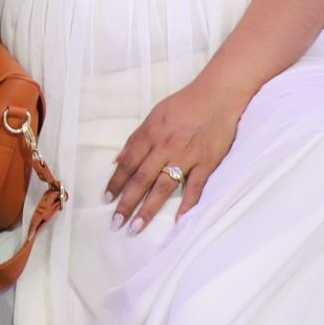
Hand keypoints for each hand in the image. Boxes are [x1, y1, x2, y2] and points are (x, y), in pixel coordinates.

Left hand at [105, 81, 243, 235]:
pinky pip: (195, 188)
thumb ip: (137, 138)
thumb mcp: (154, 115)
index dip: (115, 182)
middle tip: (116, 223)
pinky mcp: (206, 164)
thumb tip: (118, 159)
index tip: (106, 199)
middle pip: (141, 179)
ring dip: (148, 209)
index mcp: (150, 135)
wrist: (217, 96)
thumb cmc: (184, 104)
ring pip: (163, 188)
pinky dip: (187, 205)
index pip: (128, 163)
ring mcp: (186, 157)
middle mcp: (165, 148)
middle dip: (127, 203)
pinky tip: (179, 222)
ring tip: (136, 228)